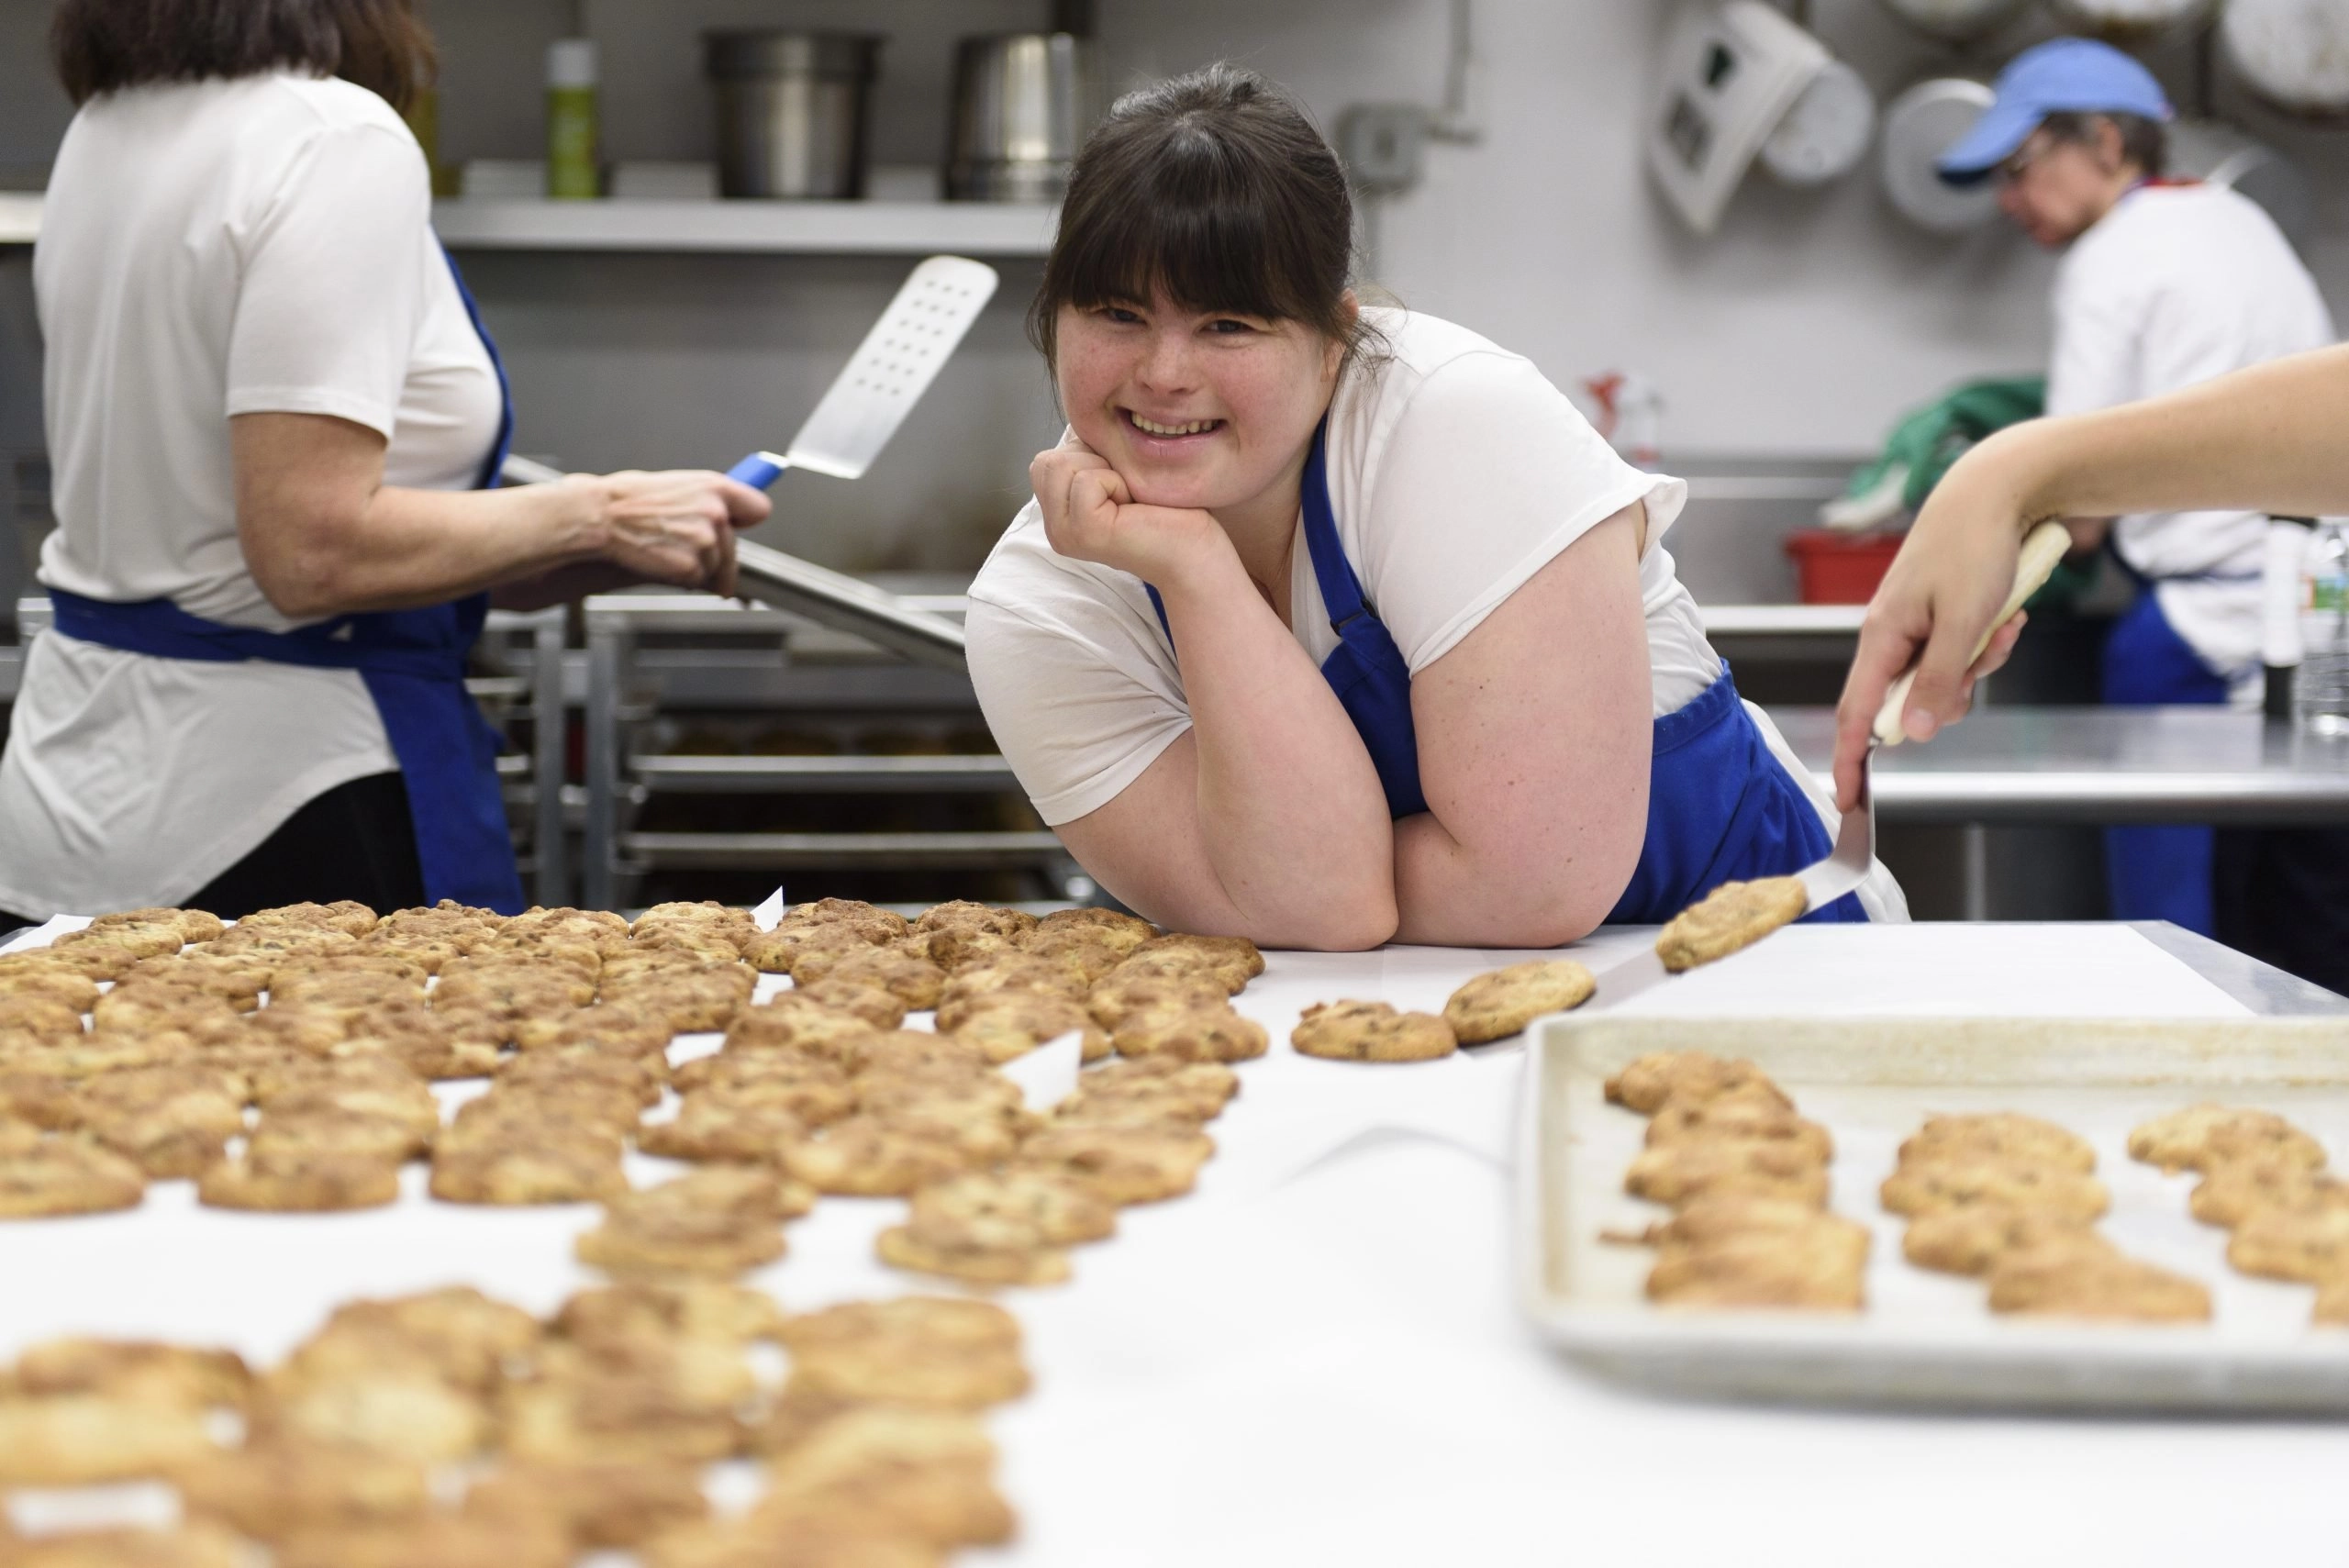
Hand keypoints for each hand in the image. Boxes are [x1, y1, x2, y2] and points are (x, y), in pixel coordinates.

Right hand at [578, 470, 769, 594]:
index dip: (745, 520)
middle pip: (733, 548)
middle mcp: (715, 512)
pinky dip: (679, 577)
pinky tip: (657, 560)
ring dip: (694, 566)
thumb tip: (724, 514)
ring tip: (662, 549)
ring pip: (714, 567)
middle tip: (685, 551)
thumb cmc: (625, 499)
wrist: (599, 517)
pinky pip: (696, 580)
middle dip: (716, 557)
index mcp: (713, 486)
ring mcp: (705, 541)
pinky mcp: (691, 566)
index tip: (738, 526)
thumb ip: (704, 499)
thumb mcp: (674, 485)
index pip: (758, 508)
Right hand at [1029, 433, 1225, 585]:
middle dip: (1092, 461)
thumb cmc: (1165, 509)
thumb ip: (1088, 452)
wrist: (1195, 549)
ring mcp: (1065, 534)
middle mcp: (1055, 529)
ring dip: (1104, 470)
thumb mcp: (1116, 471)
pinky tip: (1134, 507)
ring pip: (1060, 465)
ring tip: (1129, 497)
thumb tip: (1078, 407)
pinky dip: (1116, 482)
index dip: (1088, 457)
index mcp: (1060, 515)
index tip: (1120, 486)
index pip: (1046, 460)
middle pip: (1046, 460)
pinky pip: (1086, 479)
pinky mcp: (1084, 532)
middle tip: (1126, 491)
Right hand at [1831, 440, 2039, 810]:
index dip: (1850, 760)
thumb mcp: (1963, 621)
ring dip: (1981, 663)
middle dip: (1954, 692)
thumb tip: (1911, 733)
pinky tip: (2009, 615)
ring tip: (2005, 622)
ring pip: (1945, 680)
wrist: (1997, 493)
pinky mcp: (1943, 619)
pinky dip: (1990, 644)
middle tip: (1985, 654)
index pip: (1856, 714)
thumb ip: (1936, 680)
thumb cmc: (1972, 546)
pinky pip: (1964, 656)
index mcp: (1881, 637)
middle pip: (1911, 702)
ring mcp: (1918, 628)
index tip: (1849, 799)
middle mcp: (1892, 637)